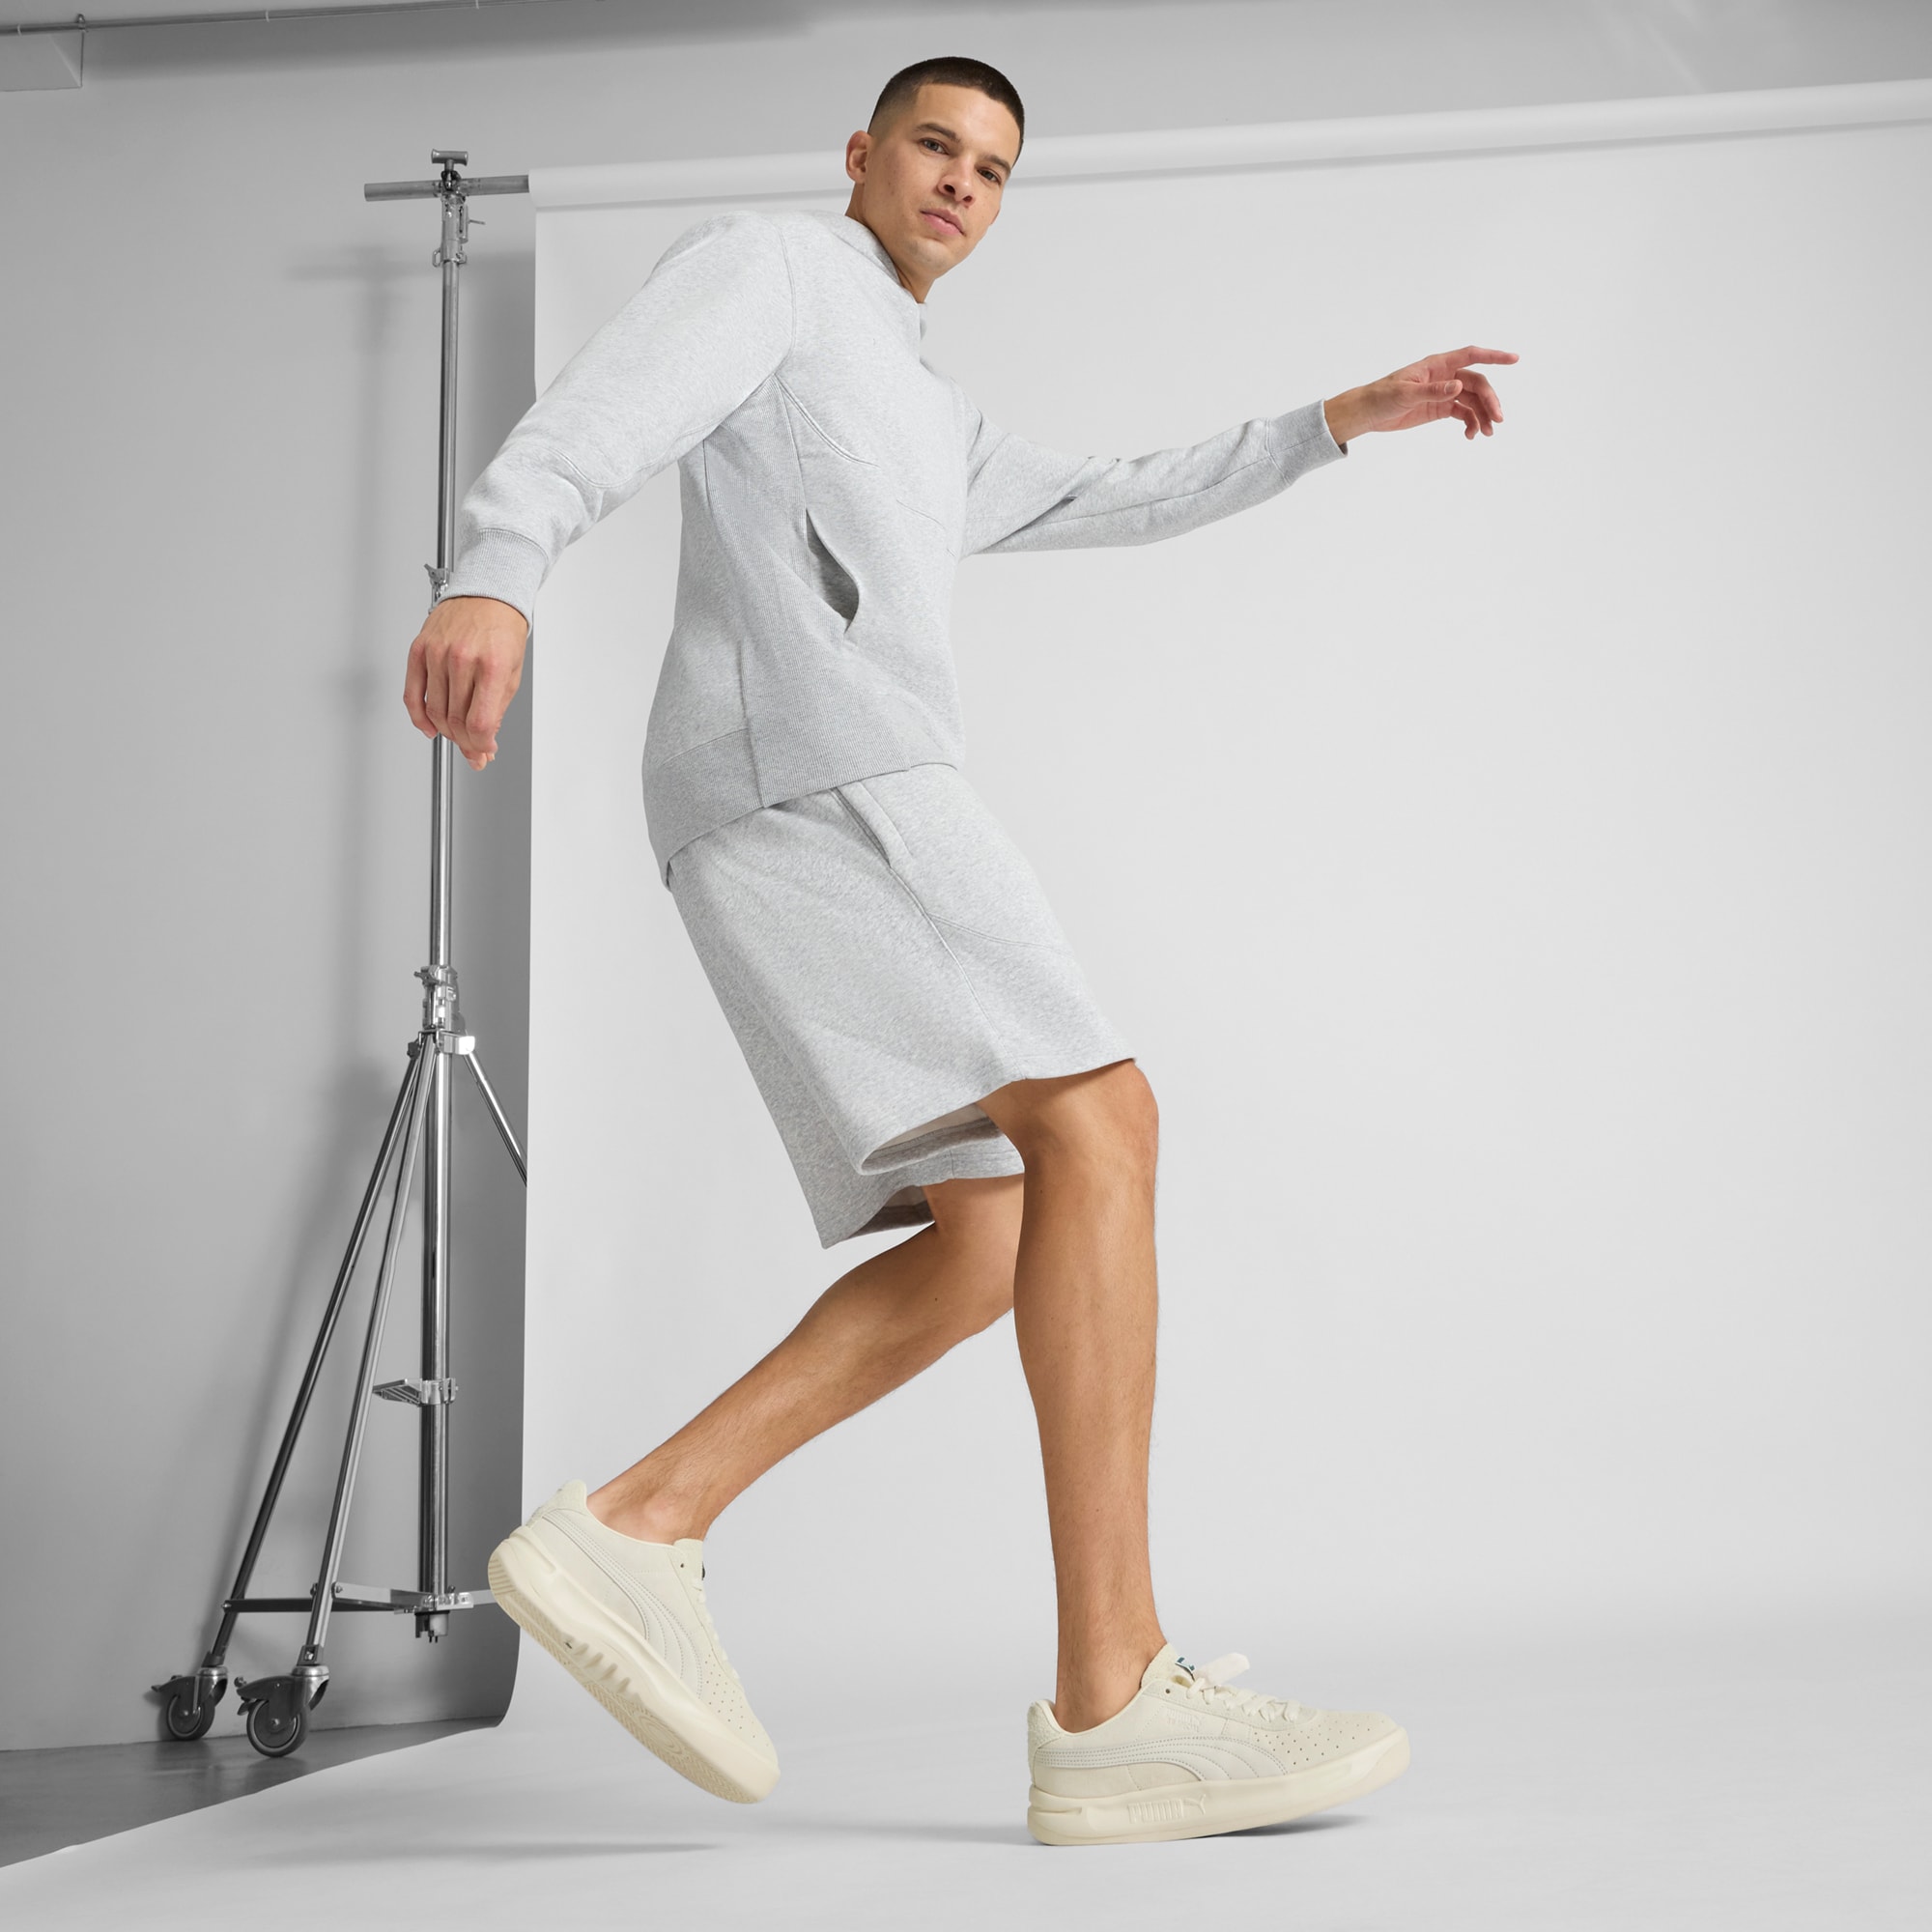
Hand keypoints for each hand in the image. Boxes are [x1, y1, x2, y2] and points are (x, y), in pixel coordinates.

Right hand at [403, 595, 528, 770]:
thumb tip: (485, 741)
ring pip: (434, 711)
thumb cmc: (502, 628)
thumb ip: (497, 709)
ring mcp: (438, 653)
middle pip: (455, 720)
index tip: (484, 751)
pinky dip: (418, 716)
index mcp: (492, 666)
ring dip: (445, 732)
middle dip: (465, 743)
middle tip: (472, 749)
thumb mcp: (512, 672)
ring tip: (456, 735)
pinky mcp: (419, 648)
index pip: (480, 722)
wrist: (488, 593)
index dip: (480, 745)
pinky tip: (428, 726)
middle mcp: (463, 658)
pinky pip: (412, 692)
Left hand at [1325, 345, 1518, 445]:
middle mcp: (1445, 376)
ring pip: (1472, 401)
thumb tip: (1459, 386)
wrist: (1368, 413)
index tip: (1514, 359)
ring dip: (1482, 415)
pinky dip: (1470, 423)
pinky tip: (1471, 435)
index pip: (1471, 356)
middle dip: (1490, 401)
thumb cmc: (1382, 396)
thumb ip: (1433, 390)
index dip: (1494, 356)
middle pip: (1477, 384)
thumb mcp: (1406, 394)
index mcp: (1437, 365)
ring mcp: (1444, 392)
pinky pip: (1462, 413)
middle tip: (1497, 421)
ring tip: (1486, 434)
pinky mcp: (1440, 408)